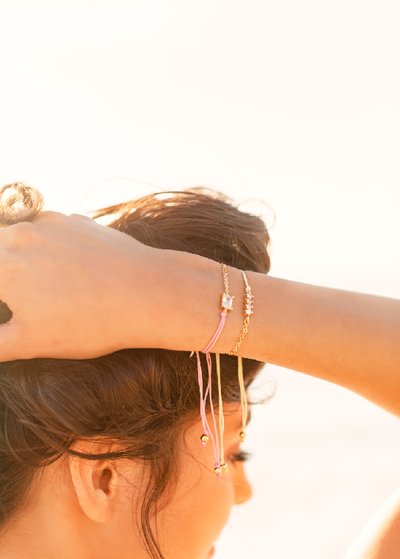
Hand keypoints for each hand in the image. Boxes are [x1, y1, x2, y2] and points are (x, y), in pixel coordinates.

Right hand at [0, 211, 155, 359]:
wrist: (148, 293)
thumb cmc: (89, 322)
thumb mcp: (30, 342)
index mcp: (3, 266)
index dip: (3, 297)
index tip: (12, 307)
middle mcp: (20, 235)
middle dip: (5, 274)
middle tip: (22, 300)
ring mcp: (50, 223)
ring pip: (18, 235)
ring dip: (19, 255)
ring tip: (45, 287)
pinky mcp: (76, 221)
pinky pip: (48, 230)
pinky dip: (46, 245)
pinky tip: (67, 270)